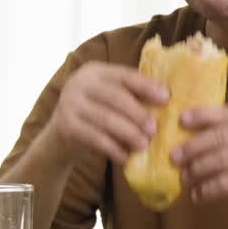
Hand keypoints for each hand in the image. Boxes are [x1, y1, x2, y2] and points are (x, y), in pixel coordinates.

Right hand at [47, 62, 168, 164]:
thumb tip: (167, 100)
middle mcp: (79, 83)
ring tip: (143, 145)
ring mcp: (69, 103)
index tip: (166, 98)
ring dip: (128, 133)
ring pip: (105, 118)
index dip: (146, 86)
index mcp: (94, 71)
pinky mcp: (64, 125)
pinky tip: (124, 157)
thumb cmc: (94, 117)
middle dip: (137, 114)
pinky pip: (94, 137)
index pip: (124, 76)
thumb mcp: (108, 100)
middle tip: (155, 129)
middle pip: (115, 97)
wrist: (59, 139)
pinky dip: (112, 148)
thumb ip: (130, 96)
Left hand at [171, 105, 227, 218]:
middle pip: (222, 136)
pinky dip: (206, 190)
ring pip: (220, 160)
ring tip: (184, 178)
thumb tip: (187, 129)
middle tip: (174, 156)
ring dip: (196, 170)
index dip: (202, 115)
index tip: (181, 120)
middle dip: (193, 146)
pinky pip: (225, 184)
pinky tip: (197, 196)